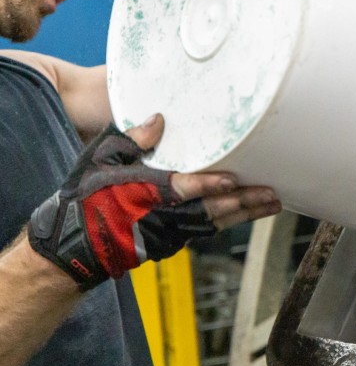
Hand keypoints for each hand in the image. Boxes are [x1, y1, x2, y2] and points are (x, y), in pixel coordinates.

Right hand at [28, 114, 280, 289]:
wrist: (74, 244)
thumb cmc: (85, 197)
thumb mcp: (98, 159)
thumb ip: (129, 138)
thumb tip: (158, 120)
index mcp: (143, 192)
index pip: (182, 190)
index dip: (209, 185)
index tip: (233, 180)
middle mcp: (162, 216)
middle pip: (210, 211)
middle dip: (243, 203)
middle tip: (272, 194)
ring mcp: (169, 234)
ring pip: (215, 224)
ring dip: (245, 215)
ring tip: (272, 203)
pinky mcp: (172, 244)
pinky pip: (207, 231)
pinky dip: (229, 223)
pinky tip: (248, 213)